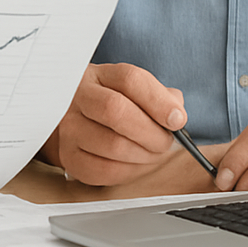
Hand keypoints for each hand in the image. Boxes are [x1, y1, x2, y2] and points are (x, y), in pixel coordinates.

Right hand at [44, 63, 185, 185]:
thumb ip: (159, 96)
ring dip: (145, 155)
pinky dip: (130, 171)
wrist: (72, 121)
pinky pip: (105, 170)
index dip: (158, 101)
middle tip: (166, 141)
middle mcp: (78, 97)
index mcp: (99, 75)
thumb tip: (176, 115)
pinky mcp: (69, 157)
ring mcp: (69, 127)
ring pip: (113, 145)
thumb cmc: (111, 104)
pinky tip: (136, 163)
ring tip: (153, 153)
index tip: (178, 119)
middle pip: (116, 111)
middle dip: (152, 132)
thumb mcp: (133, 91)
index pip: (130, 79)